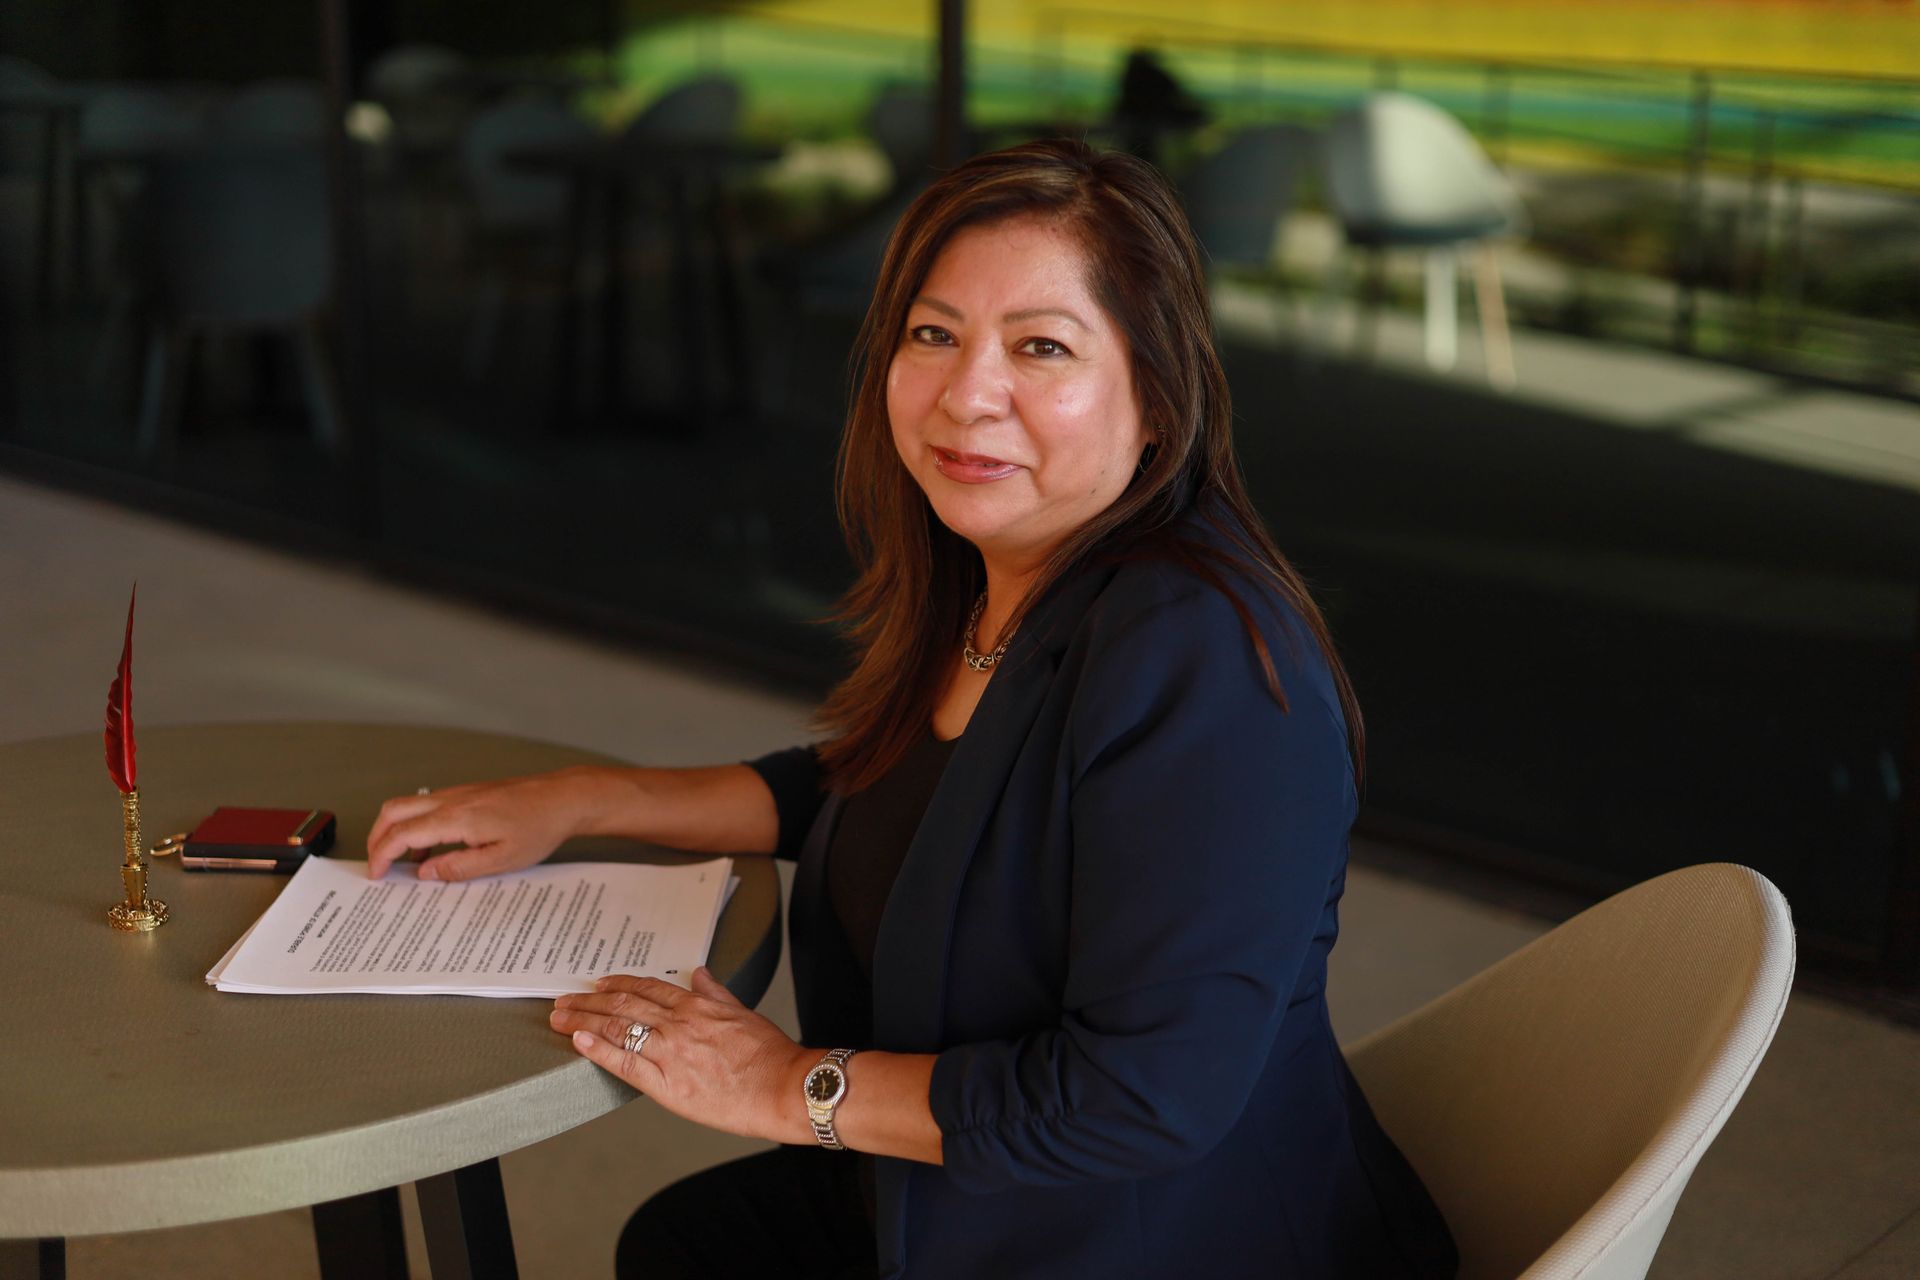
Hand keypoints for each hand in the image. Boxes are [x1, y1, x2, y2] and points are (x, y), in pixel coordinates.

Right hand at [364, 769, 592, 880]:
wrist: (563, 798)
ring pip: (409, 804)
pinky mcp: (467, 793)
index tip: (376, 875)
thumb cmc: (538, 828)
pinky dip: (416, 824)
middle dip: (377, 838)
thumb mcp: (501, 860)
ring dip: (396, 830)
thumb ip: (458, 868)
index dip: (382, 855)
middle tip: (377, 865)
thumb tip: (424, 872)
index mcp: (456, 817)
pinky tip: (432, 848)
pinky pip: (428, 806)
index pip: (402, 833)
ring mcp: (458, 793)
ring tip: (402, 862)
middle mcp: (451, 799)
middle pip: (394, 811)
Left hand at [550, 968, 810, 1144]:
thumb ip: (716, 993)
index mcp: (697, 1006)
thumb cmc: (770, 1056)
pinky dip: (598, 1050)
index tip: (599, 983)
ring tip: (560, 1018)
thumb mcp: (743, 1012)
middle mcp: (679, 1024)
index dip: (618, 984)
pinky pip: (624, 1064)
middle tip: (565, 1000)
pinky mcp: (667, 1084)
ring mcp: (670, 1053)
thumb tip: (700, 974)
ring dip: (583, 1021)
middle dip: (589, 1001)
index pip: (647, 988)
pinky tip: (579, 1042)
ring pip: (617, 1028)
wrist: (784, 1088)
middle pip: (623, 1005)